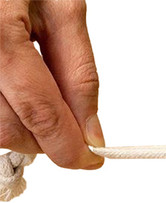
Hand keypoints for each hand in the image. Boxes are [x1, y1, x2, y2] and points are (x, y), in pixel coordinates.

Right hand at [0, 0, 102, 168]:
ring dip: (20, 128)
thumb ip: (79, 73)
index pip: (40, 113)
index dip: (70, 148)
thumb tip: (91, 131)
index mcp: (0, 33)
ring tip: (37, 98)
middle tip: (68, 128)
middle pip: (8, 128)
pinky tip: (14, 90)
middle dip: (45, 140)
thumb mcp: (61, 6)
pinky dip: (2, 109)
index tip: (91, 159)